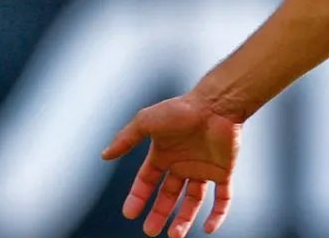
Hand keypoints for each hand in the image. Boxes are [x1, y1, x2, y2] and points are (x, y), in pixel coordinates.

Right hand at [101, 93, 241, 236]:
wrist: (217, 103)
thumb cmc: (182, 109)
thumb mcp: (147, 121)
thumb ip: (126, 138)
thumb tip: (104, 155)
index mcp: (164, 154)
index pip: (147, 181)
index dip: (138, 197)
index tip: (129, 214)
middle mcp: (183, 163)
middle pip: (168, 195)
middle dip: (158, 214)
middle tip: (151, 231)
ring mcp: (204, 168)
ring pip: (193, 200)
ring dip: (184, 219)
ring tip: (174, 235)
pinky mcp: (224, 170)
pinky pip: (222, 197)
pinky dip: (218, 213)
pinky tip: (210, 228)